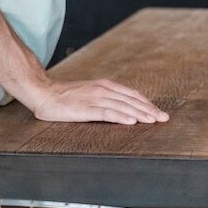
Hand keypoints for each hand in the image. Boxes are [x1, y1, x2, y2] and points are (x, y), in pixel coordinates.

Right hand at [29, 78, 168, 124]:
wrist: (43, 93)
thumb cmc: (66, 96)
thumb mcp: (90, 93)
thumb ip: (105, 98)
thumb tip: (123, 108)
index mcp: (105, 85)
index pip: (132, 94)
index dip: (146, 103)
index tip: (158, 112)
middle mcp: (103, 90)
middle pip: (131, 100)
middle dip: (149, 110)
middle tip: (163, 118)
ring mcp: (95, 98)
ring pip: (123, 106)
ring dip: (139, 114)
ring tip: (152, 121)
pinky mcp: (85, 108)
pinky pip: (107, 112)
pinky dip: (121, 117)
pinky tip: (131, 121)